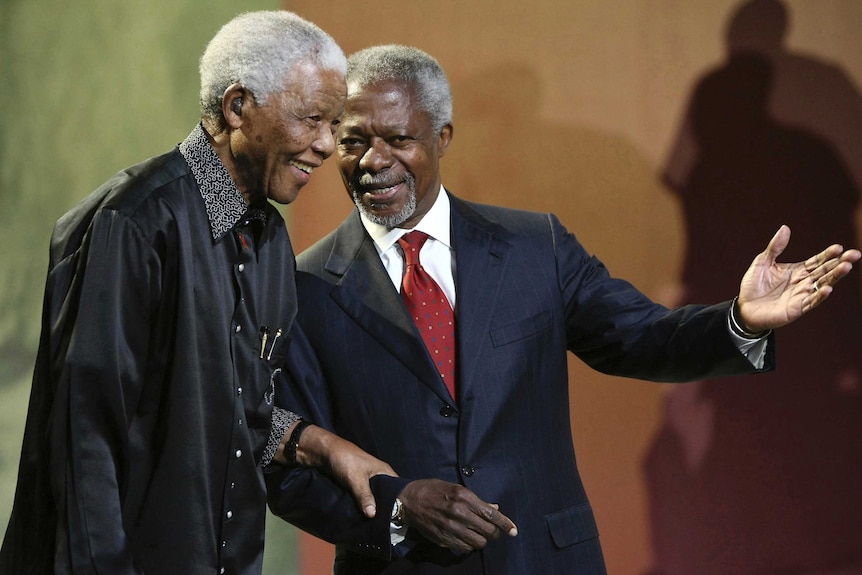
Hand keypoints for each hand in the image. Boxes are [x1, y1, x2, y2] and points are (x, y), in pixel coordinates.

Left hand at [278, 424, 396, 518]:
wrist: (323, 452)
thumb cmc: (345, 460)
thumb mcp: (356, 479)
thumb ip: (365, 496)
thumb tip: (373, 515)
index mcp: (384, 471)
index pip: (398, 488)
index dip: (400, 501)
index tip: (400, 516)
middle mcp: (377, 475)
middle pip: (386, 494)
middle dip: (384, 507)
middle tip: (385, 524)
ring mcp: (366, 480)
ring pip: (373, 496)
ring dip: (371, 507)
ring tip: (374, 523)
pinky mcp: (356, 484)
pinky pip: (362, 497)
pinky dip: (362, 504)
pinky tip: (362, 516)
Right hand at [397, 479, 517, 552]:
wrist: (410, 500)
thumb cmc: (434, 490)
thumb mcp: (456, 489)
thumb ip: (477, 501)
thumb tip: (495, 508)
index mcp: (464, 497)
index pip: (491, 514)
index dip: (505, 524)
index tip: (514, 531)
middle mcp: (459, 512)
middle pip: (487, 530)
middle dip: (494, 532)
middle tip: (493, 531)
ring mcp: (451, 527)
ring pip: (478, 542)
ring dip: (482, 540)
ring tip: (479, 534)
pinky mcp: (444, 538)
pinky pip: (465, 548)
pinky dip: (470, 545)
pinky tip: (467, 538)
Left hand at [736, 225, 860, 331]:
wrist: (744, 308)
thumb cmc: (753, 286)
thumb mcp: (762, 262)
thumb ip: (775, 247)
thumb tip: (785, 228)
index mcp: (798, 271)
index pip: (817, 261)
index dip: (828, 254)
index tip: (838, 247)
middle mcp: (803, 282)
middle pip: (825, 271)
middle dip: (840, 263)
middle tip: (854, 254)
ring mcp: (802, 295)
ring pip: (822, 284)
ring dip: (835, 277)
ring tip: (846, 267)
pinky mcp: (797, 308)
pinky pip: (811, 302)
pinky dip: (819, 296)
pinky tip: (827, 288)